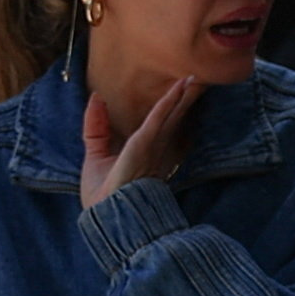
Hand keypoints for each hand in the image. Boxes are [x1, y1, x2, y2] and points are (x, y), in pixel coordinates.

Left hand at [75, 70, 201, 210]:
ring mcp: (151, 147)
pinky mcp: (144, 145)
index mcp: (146, 153)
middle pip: (174, 119)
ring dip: (184, 96)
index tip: (184, 91)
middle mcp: (154, 150)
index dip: (174, 108)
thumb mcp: (95, 153)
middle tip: (199, 79)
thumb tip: (96, 97)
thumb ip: (97, 126)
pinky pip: (159, 119)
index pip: (163, 125)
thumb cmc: (102, 195)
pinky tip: (179, 88)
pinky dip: (169, 102)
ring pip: (172, 116)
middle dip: (186, 100)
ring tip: (196, 78)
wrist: (105, 217)